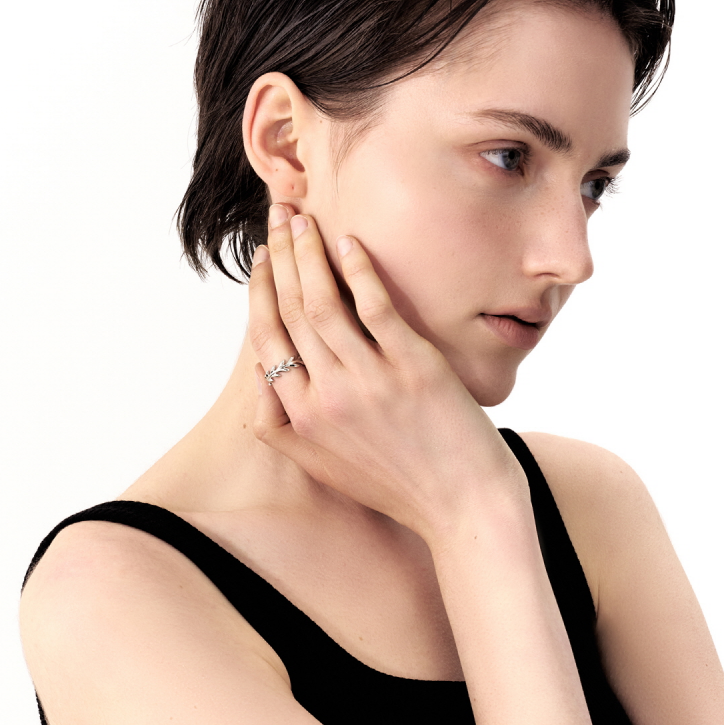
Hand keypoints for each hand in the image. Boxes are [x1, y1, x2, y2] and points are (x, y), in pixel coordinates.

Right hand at [248, 204, 528, 541]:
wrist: (463, 508)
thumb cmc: (398, 487)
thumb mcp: (323, 468)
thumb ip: (283, 429)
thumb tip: (263, 381)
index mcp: (301, 419)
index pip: (267, 340)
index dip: (260, 291)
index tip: (263, 258)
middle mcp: (326, 397)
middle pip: (291, 311)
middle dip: (281, 256)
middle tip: (278, 216)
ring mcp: (369, 380)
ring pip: (324, 302)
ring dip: (309, 252)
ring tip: (304, 217)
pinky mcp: (412, 366)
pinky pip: (375, 306)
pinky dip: (358, 269)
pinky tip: (349, 242)